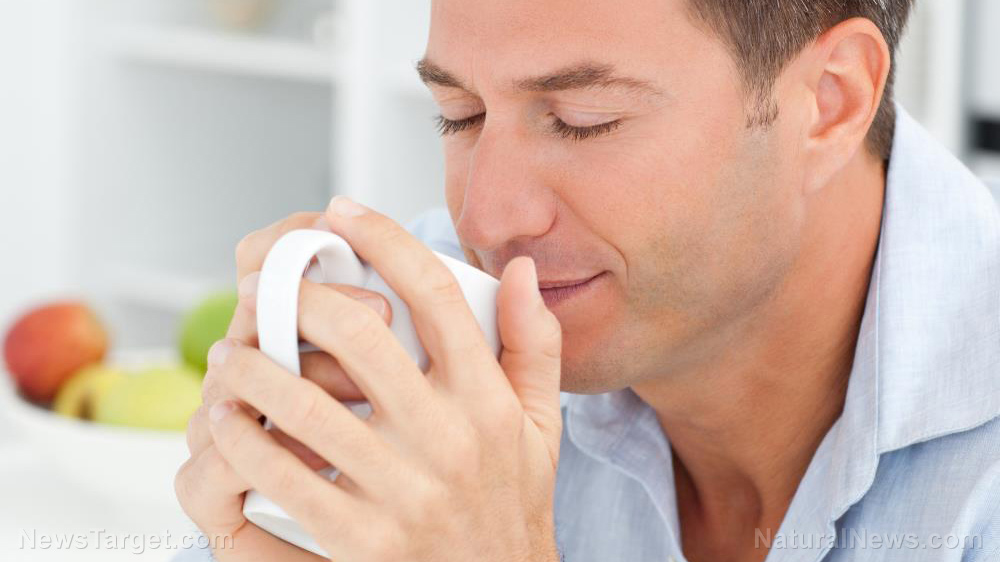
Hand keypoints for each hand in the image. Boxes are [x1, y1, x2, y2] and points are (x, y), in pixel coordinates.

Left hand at [200, 197, 563, 560]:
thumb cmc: (513, 505)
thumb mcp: (543, 425)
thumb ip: (536, 345)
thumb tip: (523, 270)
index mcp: (488, 400)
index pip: (438, 297)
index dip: (387, 241)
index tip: (346, 213)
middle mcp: (448, 438)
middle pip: (360, 336)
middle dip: (300, 295)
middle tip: (266, 283)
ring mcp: (403, 490)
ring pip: (305, 405)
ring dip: (254, 366)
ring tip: (232, 350)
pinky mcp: (362, 538)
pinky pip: (284, 476)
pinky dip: (243, 440)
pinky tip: (227, 419)